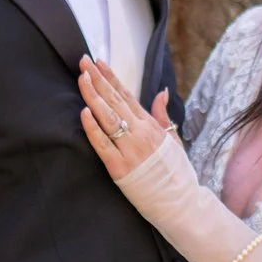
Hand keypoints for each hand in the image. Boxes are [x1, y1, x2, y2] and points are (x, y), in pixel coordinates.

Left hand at [78, 57, 172, 178]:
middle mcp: (139, 132)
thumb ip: (163, 115)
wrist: (179, 200)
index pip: (126, 95)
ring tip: (81, 78)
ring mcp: (129, 149)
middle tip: (83, 61)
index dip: (111, 77)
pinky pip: (102, 143)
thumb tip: (161, 92)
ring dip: (93, 96)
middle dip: (97, 79)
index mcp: (150, 125)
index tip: (98, 62)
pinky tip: (84, 112)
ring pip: (107, 117)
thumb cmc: (175, 170)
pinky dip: (92, 127)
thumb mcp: (173, 138)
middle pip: (114, 100)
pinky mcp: (119, 166)